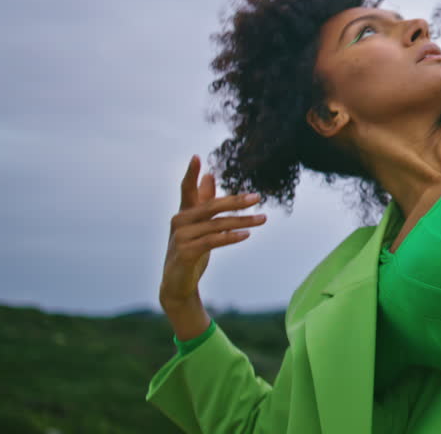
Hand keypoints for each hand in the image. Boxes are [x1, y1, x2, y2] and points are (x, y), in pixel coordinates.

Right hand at [158, 154, 266, 309]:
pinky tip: (246, 235)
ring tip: (262, 219)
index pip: (186, 189)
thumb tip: (209, 176)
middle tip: (257, 197)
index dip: (191, 173)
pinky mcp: (185, 253)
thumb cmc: (191, 250)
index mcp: (184, 212)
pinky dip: (230, 237)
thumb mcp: (200, 225)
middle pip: (211, 206)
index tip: (196, 156)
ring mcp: (180, 237)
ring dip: (242, 221)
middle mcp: (179, 221)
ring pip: (216, 225)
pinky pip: (212, 241)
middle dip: (236, 201)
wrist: (178, 284)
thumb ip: (203, 201)